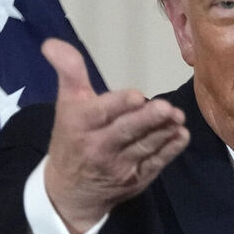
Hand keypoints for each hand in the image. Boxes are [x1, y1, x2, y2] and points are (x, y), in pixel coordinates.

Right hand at [40, 38, 189, 233]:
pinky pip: (155, 164)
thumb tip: (52, 43)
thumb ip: (68, 72)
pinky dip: (169, 151)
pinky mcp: (136, 180)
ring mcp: (119, 167)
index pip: (101, 113)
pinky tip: (181, 136)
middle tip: (168, 108)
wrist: (70, 190)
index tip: (138, 96)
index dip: (119, 105)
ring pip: (144, 146)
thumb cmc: (72, 137)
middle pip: (126, 131)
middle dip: (148, 120)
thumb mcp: (66, 103)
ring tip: (178, 118)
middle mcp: (99, 147)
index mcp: (80, 124)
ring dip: (164, 132)